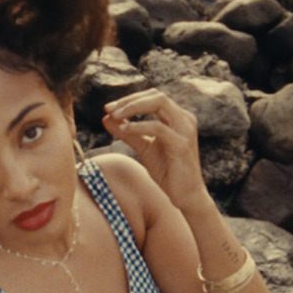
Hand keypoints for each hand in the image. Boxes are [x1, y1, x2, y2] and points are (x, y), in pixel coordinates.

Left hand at [103, 90, 208, 211]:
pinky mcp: (182, 144)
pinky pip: (158, 128)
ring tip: (114, 116)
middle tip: (109, 109)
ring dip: (132, 108)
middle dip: (130, 101)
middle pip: (156, 96)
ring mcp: (185, 130)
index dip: (130, 99)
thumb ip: (127, 133)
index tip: (108, 108)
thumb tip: (106, 118)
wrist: (186, 196)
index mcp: (178, 117)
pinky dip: (138, 126)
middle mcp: (184, 119)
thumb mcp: (144, 148)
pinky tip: (124, 130)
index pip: (153, 97)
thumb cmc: (168, 172)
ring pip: (159, 104)